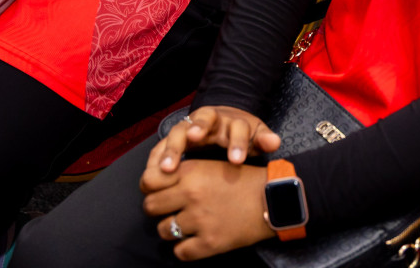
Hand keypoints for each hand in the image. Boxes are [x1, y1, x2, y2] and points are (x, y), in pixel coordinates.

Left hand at [141, 160, 274, 260]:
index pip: (148, 181)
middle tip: (170, 209)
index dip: (149, 187)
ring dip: (171, 228)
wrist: (272, 199)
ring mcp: (200, 220)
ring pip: (163, 230)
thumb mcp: (210, 166)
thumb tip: (158, 182)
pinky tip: (193, 240)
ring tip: (185, 225)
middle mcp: (191, 194)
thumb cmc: (242, 180)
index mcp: (190, 172)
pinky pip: (180, 252)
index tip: (156, 191)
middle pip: (150, 207)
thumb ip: (184, 173)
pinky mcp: (210, 243)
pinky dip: (184, 248)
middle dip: (158, 209)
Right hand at [144, 106, 280, 185]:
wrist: (223, 121)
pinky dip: (156, 156)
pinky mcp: (175, 137)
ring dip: (172, 148)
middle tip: (194, 139)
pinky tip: (151, 173)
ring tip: (166, 168)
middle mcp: (209, 120)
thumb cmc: (241, 134)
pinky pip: (163, 144)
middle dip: (197, 130)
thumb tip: (275, 142)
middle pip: (202, 120)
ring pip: (179, 131)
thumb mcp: (256, 134)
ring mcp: (190, 127)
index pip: (237, 127)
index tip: (236, 160)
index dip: (236, 143)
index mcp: (232, 121)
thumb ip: (264, 139)